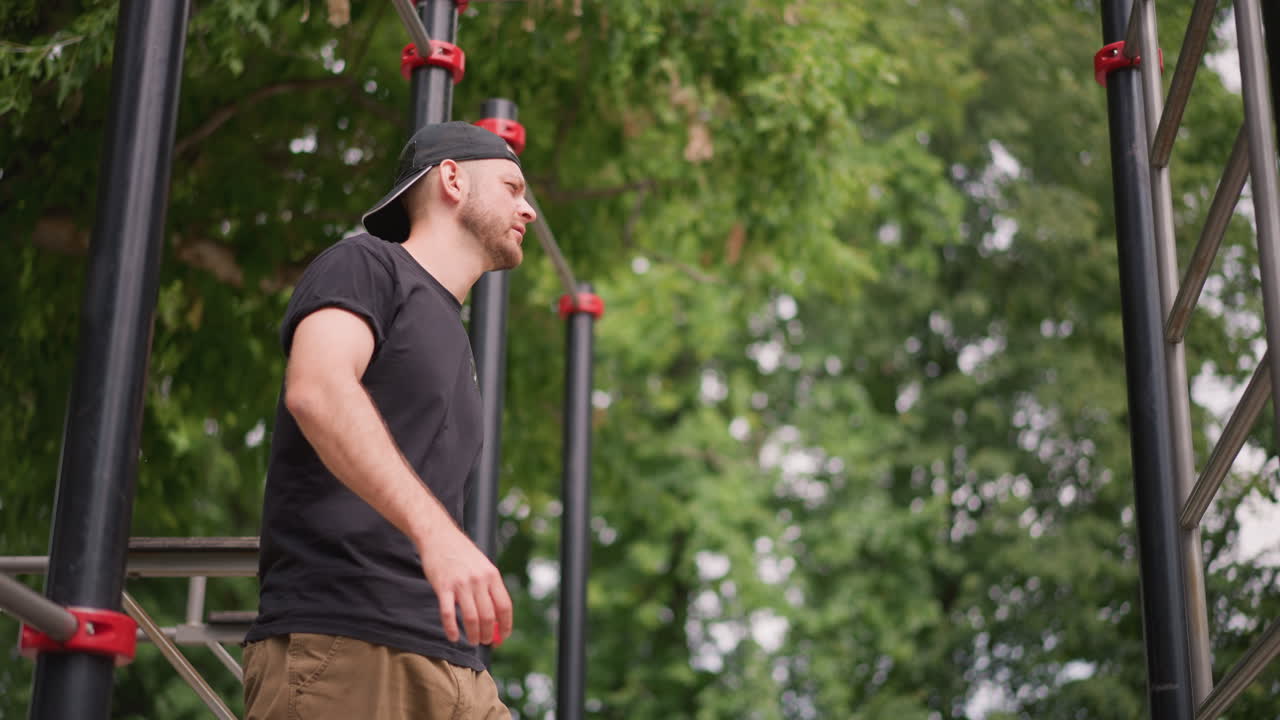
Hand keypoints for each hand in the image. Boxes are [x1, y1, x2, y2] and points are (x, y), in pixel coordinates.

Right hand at [417, 524, 512, 645]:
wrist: (439, 536)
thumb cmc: (461, 553)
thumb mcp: (482, 565)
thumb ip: (490, 587)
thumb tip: (497, 616)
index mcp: (492, 575)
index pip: (504, 606)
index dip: (506, 625)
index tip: (503, 637)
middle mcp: (479, 580)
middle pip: (489, 615)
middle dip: (489, 633)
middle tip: (485, 641)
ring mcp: (461, 583)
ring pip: (471, 618)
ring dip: (474, 634)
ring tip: (473, 641)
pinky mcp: (443, 586)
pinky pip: (448, 614)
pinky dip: (452, 629)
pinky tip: (453, 637)